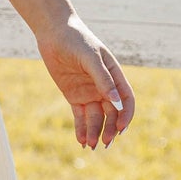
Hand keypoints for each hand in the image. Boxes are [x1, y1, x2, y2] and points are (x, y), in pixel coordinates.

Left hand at [36, 14, 134, 148]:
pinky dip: (82, 129)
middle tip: (104, 143)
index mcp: (115, 76)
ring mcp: (89, 93)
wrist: (54, 33)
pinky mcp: (74, 96)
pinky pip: (81, 116)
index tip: (120, 128)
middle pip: (112, 113)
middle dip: (110, 129)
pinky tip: (82, 141)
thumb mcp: (91, 58)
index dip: (125, 115)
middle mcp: (104, 87)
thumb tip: (116, 102)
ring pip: (96, 118)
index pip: (126, 100)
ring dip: (95, 132)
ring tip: (91, 146)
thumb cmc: (76, 40)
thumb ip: (103, 79)